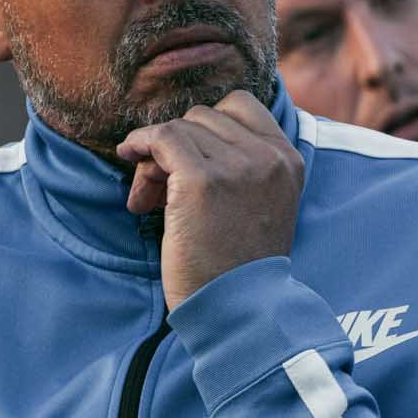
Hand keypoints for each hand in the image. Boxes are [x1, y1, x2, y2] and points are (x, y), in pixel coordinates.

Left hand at [115, 89, 301, 310]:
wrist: (238, 311)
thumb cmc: (238, 268)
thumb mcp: (260, 207)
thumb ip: (242, 168)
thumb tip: (181, 136)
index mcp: (288, 161)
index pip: (240, 106)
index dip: (205, 127)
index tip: (186, 158)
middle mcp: (267, 157)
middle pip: (204, 117)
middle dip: (178, 147)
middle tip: (160, 189)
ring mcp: (237, 165)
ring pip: (179, 128)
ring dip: (155, 158)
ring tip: (149, 198)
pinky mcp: (202, 179)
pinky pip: (161, 138)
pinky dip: (139, 145)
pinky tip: (130, 164)